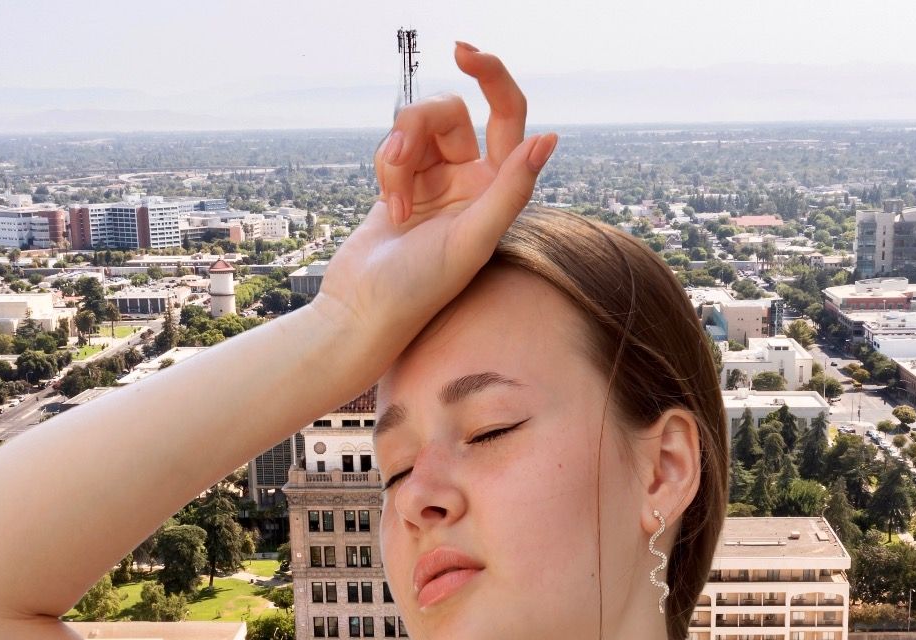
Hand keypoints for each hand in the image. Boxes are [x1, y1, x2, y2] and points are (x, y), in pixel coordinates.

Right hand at [312, 42, 557, 368]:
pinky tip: (387, 207)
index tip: (464, 52)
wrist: (366, 311)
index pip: (508, 114)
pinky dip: (386, 169)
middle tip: (400, 156)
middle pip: (451, 113)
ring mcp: (437, 180)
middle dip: (420, 126)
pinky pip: (395, 148)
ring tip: (391, 196)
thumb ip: (512, 189)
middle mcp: (474, 181)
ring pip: (417, 126)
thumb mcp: (473, 239)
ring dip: (398, 151)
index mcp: (502, 189)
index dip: (493, 75)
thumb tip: (549, 138)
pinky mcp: (403, 183)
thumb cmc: (423, 288)